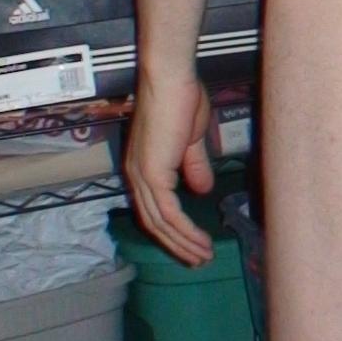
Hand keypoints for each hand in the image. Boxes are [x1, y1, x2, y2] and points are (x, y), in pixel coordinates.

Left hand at [125, 70, 215, 266]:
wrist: (172, 80)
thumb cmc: (182, 99)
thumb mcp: (192, 139)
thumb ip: (193, 165)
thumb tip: (202, 189)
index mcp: (144, 166)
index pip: (154, 208)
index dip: (173, 229)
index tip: (194, 243)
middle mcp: (137, 175)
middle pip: (154, 222)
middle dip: (177, 244)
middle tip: (199, 260)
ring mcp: (142, 176)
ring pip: (160, 223)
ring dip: (183, 243)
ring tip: (204, 257)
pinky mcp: (153, 175)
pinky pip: (168, 213)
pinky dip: (184, 231)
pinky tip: (200, 242)